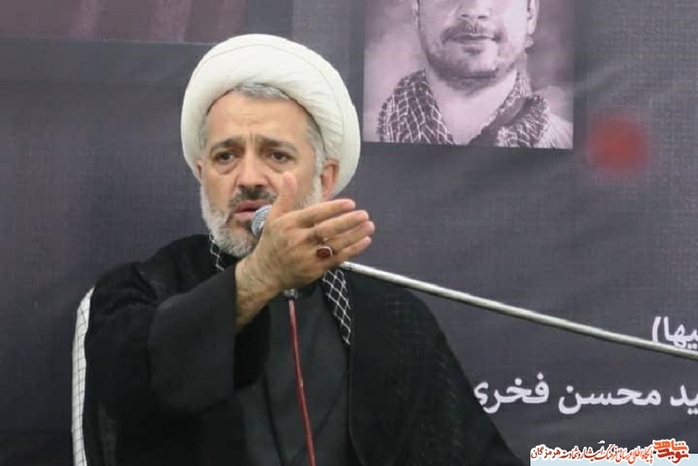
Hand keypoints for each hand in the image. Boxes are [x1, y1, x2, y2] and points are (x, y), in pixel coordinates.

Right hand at [234, 173, 373, 327]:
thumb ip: (285, 196)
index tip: (350, 203)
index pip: (314, 215)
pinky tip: (364, 241)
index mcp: (290, 225)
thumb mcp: (274, 217)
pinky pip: (337, 258)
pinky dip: (352, 250)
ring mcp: (308, 256)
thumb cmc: (272, 242)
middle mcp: (299, 240)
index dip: (333, 209)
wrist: (266, 273)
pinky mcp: (316, 269)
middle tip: (364, 214)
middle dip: (347, 222)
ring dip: (354, 236)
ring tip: (369, 226)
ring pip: (334, 245)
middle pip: (326, 230)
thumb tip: (288, 175)